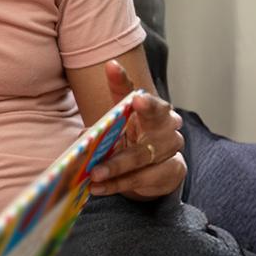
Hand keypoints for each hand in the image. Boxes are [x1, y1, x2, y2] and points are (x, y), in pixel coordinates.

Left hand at [88, 60, 185, 200]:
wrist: (155, 173)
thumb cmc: (129, 144)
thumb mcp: (112, 135)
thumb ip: (97, 134)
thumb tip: (83, 140)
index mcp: (143, 107)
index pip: (130, 91)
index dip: (120, 80)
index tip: (111, 67)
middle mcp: (163, 122)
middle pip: (157, 113)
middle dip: (148, 107)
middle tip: (136, 101)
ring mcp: (171, 145)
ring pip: (143, 154)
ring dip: (116, 165)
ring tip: (94, 174)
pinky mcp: (173, 169)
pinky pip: (143, 177)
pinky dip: (118, 184)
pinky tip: (99, 188)